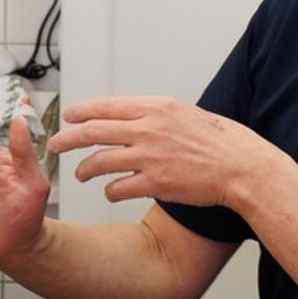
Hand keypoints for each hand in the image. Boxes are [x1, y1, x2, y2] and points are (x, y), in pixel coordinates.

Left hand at [48, 96, 283, 207]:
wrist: (242, 167)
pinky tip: (109, 192)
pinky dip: (109, 190)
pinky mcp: (155, 183)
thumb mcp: (187, 114)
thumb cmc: (221, 141)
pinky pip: (117, 187)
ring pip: (99, 161)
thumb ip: (156, 115)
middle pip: (93, 131)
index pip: (107, 106)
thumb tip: (133, 117)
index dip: (81, 112)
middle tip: (55, 145)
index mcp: (157, 108)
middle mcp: (149, 129)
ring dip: (84, 169)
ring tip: (80, 175)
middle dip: (67, 139)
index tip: (68, 117)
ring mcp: (150, 157)